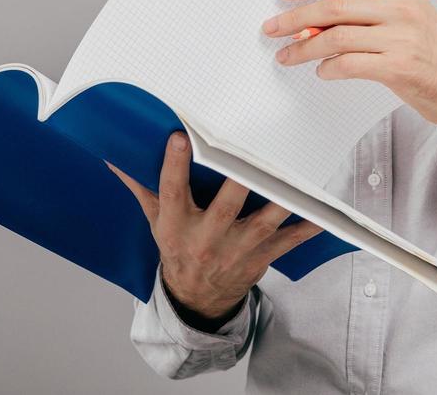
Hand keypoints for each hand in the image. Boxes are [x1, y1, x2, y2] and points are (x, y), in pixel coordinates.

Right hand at [105, 132, 324, 321]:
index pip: (172, 191)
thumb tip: (115, 156)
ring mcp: (236, 249)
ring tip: (294, 178)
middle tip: (249, 155)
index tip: (179, 137)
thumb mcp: (155, 220)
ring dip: (279, 203)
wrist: (196, 299)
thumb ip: (140, 186)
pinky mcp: (259, 256)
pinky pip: (286, 242)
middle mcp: (206, 238)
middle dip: (237, 184)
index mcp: (177, 224)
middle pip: (224, 208)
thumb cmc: (178, 249)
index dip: (173, 165)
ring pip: (261, 223)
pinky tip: (321, 215)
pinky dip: (304, 229)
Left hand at [262, 0, 436, 135]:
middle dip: (295, 17)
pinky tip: (322, 71)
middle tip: (273, 28)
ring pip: (335, 36)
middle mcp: (400, 8)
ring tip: (287, 56)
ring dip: (303, 47)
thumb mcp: (406, 16)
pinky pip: (348, 64)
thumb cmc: (432, 52)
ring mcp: (401, 37)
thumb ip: (366, 10)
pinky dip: (327, 68)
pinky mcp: (399, 66)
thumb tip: (315, 16)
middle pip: (334, 5)